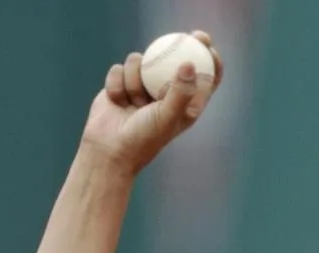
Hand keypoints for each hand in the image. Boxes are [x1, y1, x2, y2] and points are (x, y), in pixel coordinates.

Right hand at [79, 30, 223, 176]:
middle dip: (180, 45)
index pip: (204, 79)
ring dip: (135, 80)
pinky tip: (117, 101)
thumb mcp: (167, 116)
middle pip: (174, 60)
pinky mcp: (120, 84)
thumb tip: (189, 64)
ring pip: (141, 62)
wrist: (108, 149)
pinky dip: (117, 84)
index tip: (207, 45)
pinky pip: (119, 68)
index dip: (209, 61)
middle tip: (187, 35)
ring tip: (134, 102)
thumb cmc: (143, 138)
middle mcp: (165, 93)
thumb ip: (180, 91)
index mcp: (185, 104)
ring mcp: (142, 87)